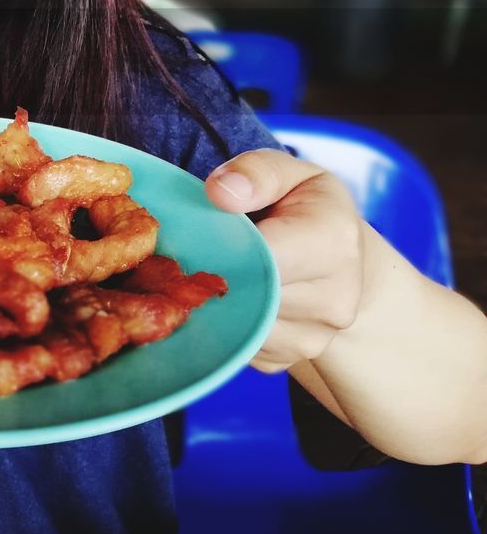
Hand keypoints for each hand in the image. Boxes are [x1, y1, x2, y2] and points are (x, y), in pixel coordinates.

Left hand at [205, 149, 365, 372]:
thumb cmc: (306, 207)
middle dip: (211, 271)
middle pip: (244, 293)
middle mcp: (332, 300)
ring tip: (215, 268)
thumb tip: (220, 192)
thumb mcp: (289, 173)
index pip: (263, 257)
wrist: (337, 258)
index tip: (201, 231)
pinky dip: (221, 322)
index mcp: (333, 244)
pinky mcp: (284, 361)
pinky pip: (234, 346)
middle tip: (195, 249)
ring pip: (233, 325)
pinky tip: (227, 295)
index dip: (221, 244)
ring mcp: (312, 339)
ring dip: (213, 299)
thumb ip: (257, 172)